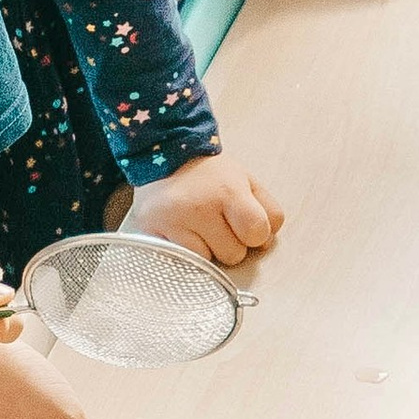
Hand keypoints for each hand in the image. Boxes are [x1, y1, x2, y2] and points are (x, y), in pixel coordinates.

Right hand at [129, 153, 284, 266]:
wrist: (162, 154)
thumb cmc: (210, 175)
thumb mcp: (246, 180)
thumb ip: (268, 210)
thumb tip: (266, 244)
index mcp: (228, 191)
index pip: (257, 233)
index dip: (256, 233)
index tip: (243, 221)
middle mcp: (199, 207)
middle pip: (234, 255)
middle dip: (230, 242)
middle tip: (215, 220)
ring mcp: (173, 222)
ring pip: (209, 264)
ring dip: (207, 249)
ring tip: (196, 225)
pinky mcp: (150, 233)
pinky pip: (182, 263)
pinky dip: (185, 252)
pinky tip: (180, 231)